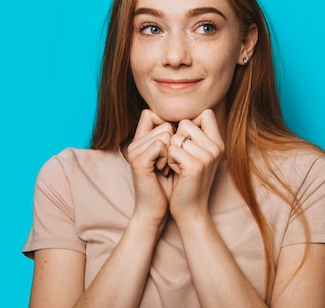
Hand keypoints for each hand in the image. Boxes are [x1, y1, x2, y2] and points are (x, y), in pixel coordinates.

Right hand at [126, 109, 174, 227]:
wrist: (157, 210)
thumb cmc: (169, 185)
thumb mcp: (173, 157)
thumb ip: (174, 138)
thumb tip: (190, 119)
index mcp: (141, 141)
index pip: (151, 114)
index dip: (169, 124)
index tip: (176, 146)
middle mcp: (135, 143)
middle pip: (164, 123)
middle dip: (175, 143)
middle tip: (170, 163)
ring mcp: (135, 151)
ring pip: (165, 132)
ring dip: (173, 151)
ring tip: (166, 168)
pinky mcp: (139, 160)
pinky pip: (161, 144)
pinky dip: (168, 157)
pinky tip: (164, 170)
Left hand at [167, 109, 224, 223]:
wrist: (191, 209)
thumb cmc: (189, 181)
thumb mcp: (198, 155)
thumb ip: (197, 136)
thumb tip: (184, 117)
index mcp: (219, 142)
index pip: (206, 113)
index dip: (190, 123)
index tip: (186, 141)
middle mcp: (217, 147)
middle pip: (186, 123)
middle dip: (177, 138)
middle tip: (181, 158)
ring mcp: (208, 156)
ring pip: (176, 137)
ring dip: (171, 152)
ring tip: (178, 166)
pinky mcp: (195, 165)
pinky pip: (172, 149)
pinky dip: (169, 160)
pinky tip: (176, 172)